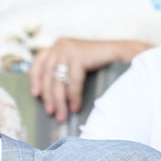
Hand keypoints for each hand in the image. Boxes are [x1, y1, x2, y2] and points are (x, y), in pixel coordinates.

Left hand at [29, 38, 150, 121]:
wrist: (124, 54)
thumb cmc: (100, 64)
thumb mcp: (75, 65)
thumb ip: (62, 73)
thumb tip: (47, 96)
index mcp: (57, 46)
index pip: (39, 63)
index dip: (35, 79)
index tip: (35, 95)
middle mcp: (60, 45)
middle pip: (48, 76)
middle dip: (50, 98)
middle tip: (52, 113)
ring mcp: (68, 48)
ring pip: (58, 81)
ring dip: (60, 101)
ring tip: (63, 115)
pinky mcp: (78, 54)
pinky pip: (72, 81)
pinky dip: (73, 96)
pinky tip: (76, 107)